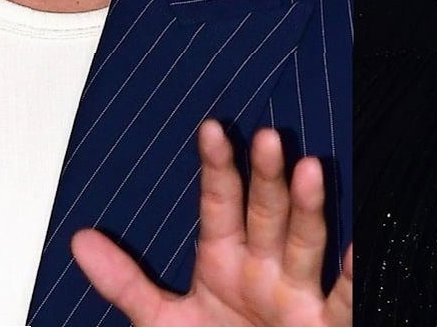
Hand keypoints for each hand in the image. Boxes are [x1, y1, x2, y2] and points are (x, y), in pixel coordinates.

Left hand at [70, 119, 352, 326]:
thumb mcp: (162, 322)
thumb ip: (125, 282)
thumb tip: (78, 240)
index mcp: (225, 259)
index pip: (220, 203)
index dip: (216, 167)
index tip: (210, 129)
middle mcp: (264, 267)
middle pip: (265, 212)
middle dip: (266, 177)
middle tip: (267, 137)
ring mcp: (297, 293)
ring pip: (304, 241)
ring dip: (308, 208)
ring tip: (309, 169)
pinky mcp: (327, 324)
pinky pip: (343, 296)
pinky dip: (352, 272)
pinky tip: (358, 243)